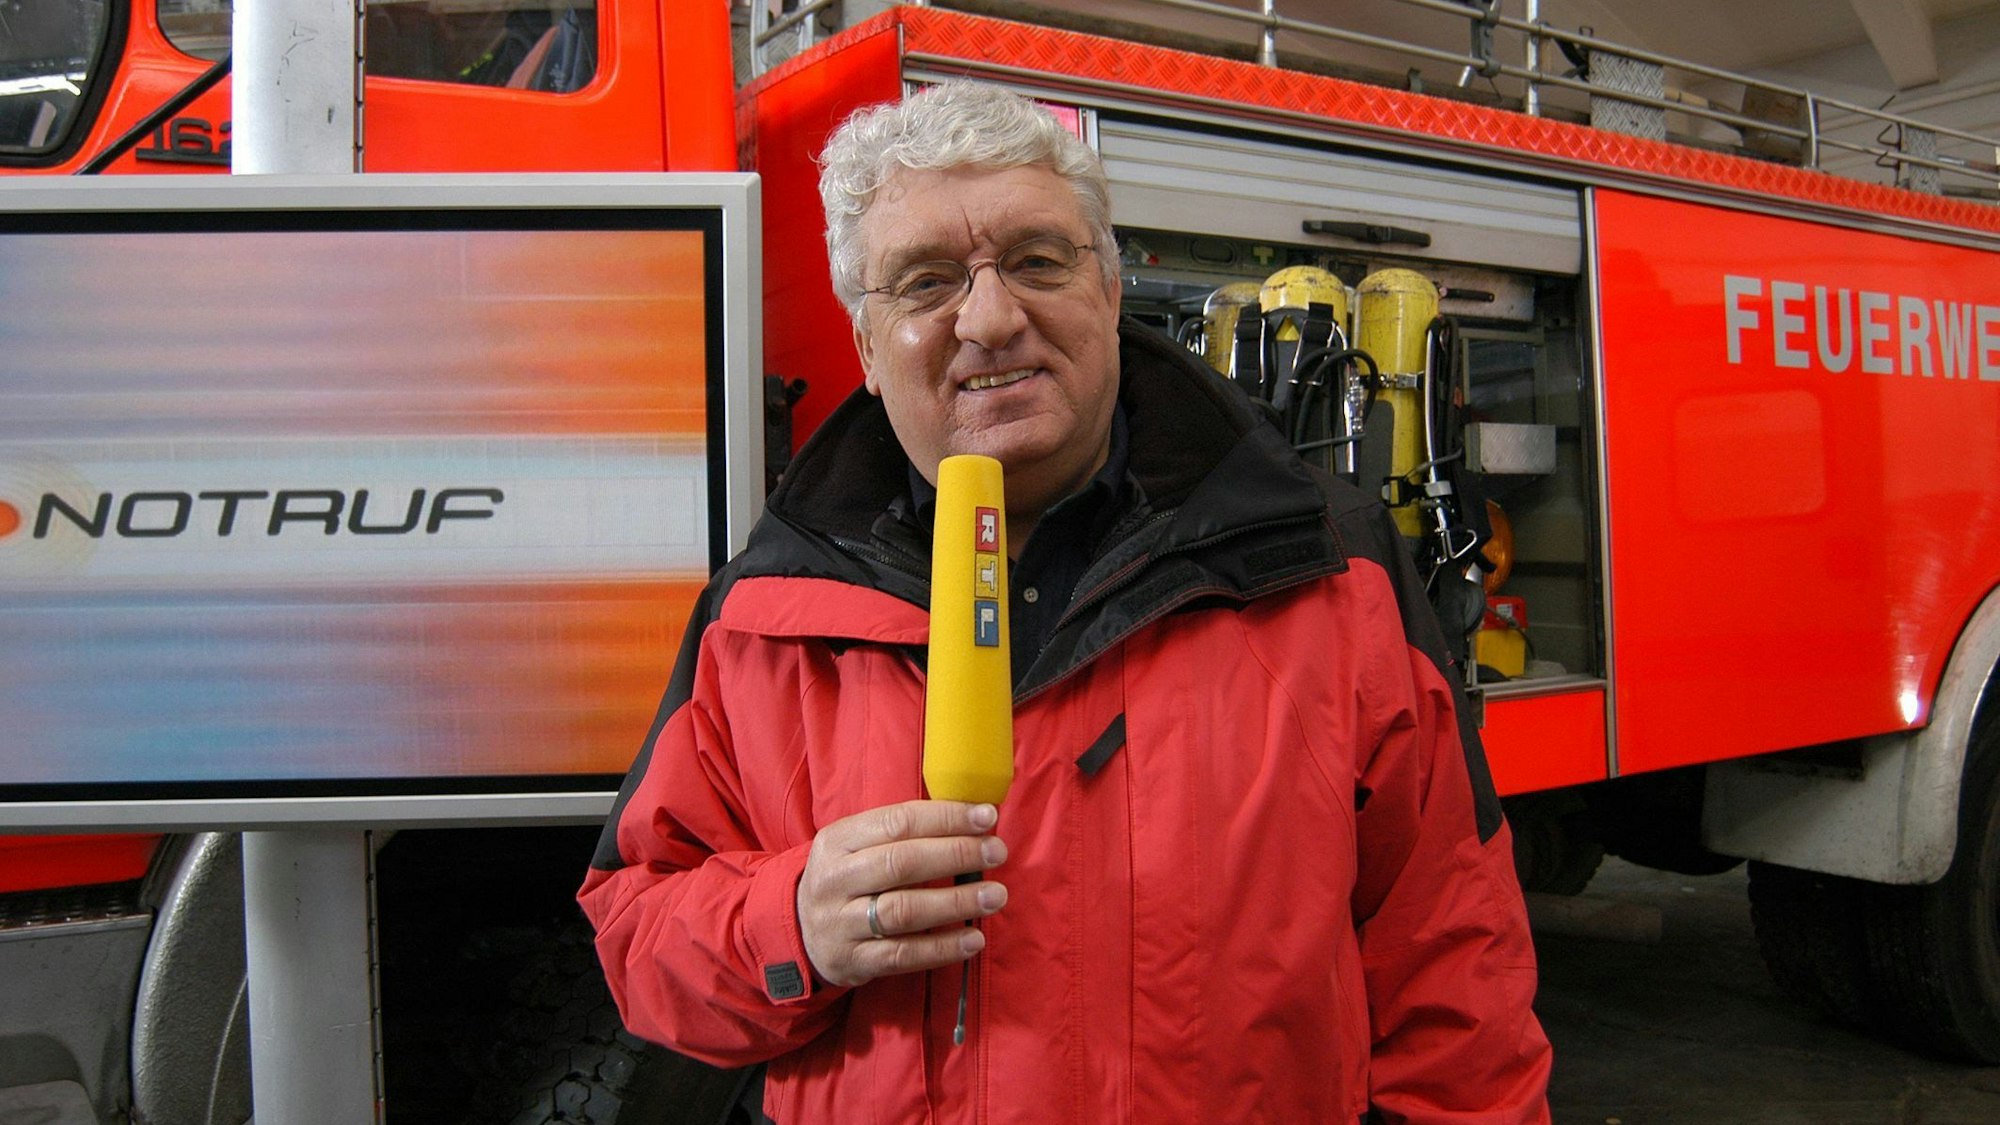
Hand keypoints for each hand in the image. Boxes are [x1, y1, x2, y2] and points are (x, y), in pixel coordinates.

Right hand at [796, 800, 1007, 988]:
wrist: (798, 932)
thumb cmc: (847, 878)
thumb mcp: (856, 845)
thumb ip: (901, 832)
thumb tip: (971, 820)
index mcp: (838, 840)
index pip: (898, 821)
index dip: (946, 818)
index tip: (987, 817)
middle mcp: (835, 879)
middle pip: (901, 863)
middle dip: (956, 854)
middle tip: (997, 853)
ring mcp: (841, 923)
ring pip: (904, 910)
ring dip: (956, 902)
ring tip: (995, 896)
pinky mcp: (853, 961)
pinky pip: (903, 954)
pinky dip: (942, 948)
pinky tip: (973, 939)